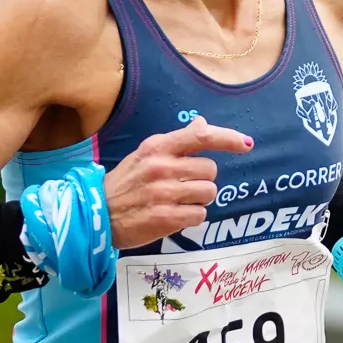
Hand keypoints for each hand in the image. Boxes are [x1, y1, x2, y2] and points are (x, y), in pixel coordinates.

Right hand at [107, 120, 248, 249]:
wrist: (97, 215)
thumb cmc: (125, 183)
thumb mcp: (146, 154)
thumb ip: (177, 141)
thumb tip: (202, 124)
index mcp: (157, 147)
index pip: (201, 137)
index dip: (228, 139)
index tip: (246, 144)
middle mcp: (161, 168)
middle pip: (210, 170)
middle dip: (203, 180)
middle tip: (183, 186)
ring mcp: (163, 194)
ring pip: (208, 194)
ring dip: (199, 200)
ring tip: (179, 201)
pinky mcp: (165, 219)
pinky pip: (199, 215)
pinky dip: (191, 217)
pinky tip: (174, 215)